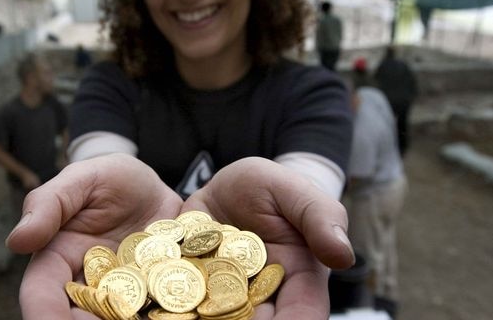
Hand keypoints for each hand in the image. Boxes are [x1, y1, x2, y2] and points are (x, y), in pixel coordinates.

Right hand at [5, 153, 183, 318]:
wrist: (154, 187)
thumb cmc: (108, 179)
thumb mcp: (80, 179)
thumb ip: (48, 204)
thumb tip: (17, 240)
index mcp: (58, 258)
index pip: (42, 293)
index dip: (45, 313)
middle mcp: (87, 284)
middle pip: (78, 316)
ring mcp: (122, 293)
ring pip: (117, 316)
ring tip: (139, 317)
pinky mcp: (155, 294)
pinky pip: (157, 310)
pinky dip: (165, 315)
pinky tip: (174, 312)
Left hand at [184, 157, 354, 319]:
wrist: (230, 186)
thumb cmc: (273, 188)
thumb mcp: (295, 191)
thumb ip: (320, 217)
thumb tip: (342, 255)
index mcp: (298, 281)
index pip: (304, 315)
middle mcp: (263, 299)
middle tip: (212, 317)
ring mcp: (226, 300)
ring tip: (177, 314)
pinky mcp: (193, 293)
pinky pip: (182, 308)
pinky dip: (167, 311)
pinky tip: (150, 309)